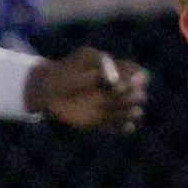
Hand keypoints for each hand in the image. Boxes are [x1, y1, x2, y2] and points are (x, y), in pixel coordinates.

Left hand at [27, 48, 147, 130]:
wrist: (47, 90)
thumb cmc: (65, 71)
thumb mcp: (83, 60)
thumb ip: (102, 66)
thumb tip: (116, 81)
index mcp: (116, 72)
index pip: (140, 74)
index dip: (137, 79)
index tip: (117, 83)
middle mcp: (117, 90)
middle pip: (140, 94)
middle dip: (132, 96)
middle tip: (112, 95)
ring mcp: (111, 106)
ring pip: (135, 112)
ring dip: (129, 112)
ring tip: (109, 109)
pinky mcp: (103, 121)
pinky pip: (123, 127)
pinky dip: (125, 127)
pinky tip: (119, 125)